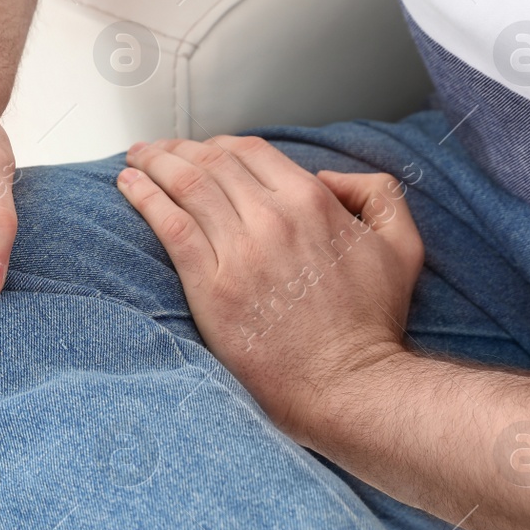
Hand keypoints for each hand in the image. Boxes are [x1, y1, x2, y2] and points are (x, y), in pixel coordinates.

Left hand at [116, 136, 422, 440]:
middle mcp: (272, 218)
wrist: (346, 384)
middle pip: (211, 163)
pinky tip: (128, 186)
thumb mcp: (401, 246)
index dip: (220, 145)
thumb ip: (376, 194)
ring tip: (135, 159)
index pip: (251, 151)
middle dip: (178, 149)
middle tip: (157, 150)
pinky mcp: (210, 286)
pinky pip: (169, 225)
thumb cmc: (370, 324)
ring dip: (154, 164)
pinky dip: (144, 198)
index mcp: (311, 202)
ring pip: (185, 186)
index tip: (201, 149)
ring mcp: (238, 251)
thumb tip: (329, 177)